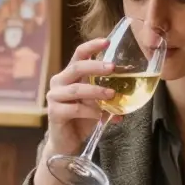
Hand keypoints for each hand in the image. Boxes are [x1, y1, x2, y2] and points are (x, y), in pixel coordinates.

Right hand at [43, 37, 116, 157]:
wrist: (67, 143)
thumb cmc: (82, 119)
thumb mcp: (97, 103)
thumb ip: (108, 94)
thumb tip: (131, 91)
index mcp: (70, 74)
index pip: (79, 54)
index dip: (92, 46)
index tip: (107, 41)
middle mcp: (59, 82)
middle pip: (77, 67)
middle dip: (96, 66)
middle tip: (113, 68)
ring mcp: (54, 97)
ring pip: (76, 89)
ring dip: (96, 91)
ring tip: (112, 95)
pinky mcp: (54, 113)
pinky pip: (75, 109)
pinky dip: (91, 111)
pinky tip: (101, 115)